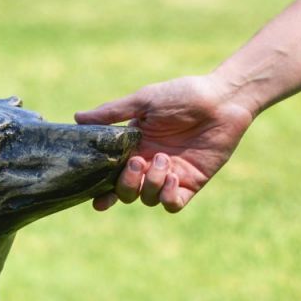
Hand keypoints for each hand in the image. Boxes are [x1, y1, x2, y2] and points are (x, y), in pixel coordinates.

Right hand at [75, 73, 254, 212]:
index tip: (97, 199)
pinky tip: (174, 177)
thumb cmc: (183, 95)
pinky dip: (168, 197)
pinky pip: (172, 204)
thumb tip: (77, 118)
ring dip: (151, 183)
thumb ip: (111, 113)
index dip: (101, 193)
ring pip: (147, 199)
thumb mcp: (143, 101)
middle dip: (126, 184)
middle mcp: (148, 166)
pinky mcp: (190, 184)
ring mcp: (169, 177)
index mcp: (133, 149)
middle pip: (125, 193)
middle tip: (137, 163)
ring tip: (164, 159)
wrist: (222, 100)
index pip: (111, 178)